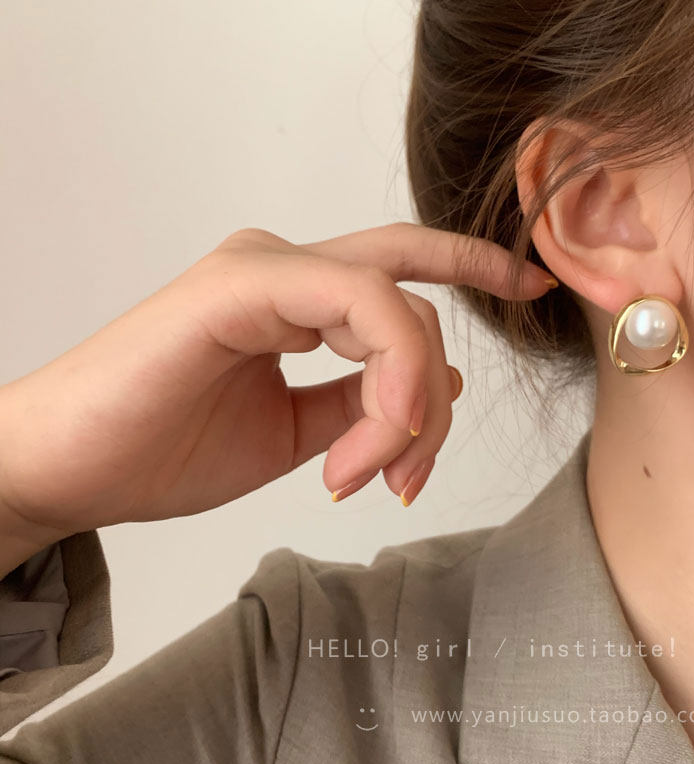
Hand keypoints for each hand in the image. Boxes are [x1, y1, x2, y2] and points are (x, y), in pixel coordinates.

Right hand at [0, 223, 555, 547]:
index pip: (399, 273)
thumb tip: (440, 384)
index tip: (529, 290)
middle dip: (448, 357)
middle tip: (431, 445)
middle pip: (411, 293)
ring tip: (367, 473)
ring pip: (397, 308)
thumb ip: (362, 402)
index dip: (470, 269)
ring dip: (407, 404)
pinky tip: (362, 445)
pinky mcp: (241, 284)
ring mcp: (263, 269)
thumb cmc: (165, 450)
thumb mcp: (295, 434)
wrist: (73, 471)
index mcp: (292, 299)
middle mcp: (282, 269)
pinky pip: (359, 306)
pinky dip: (385, 380)